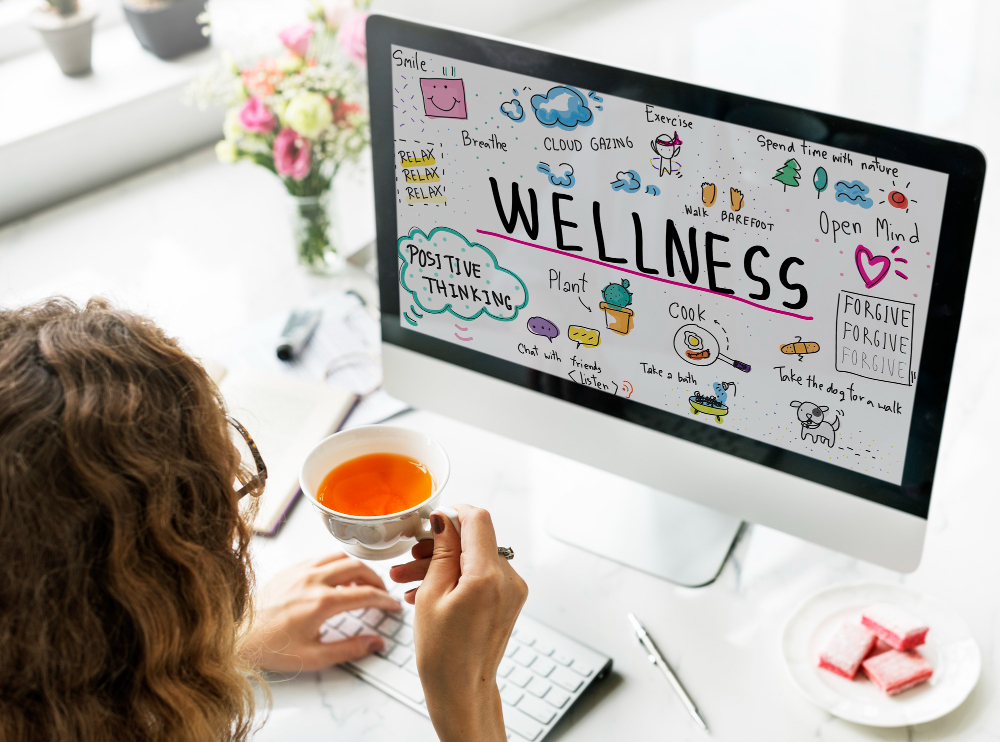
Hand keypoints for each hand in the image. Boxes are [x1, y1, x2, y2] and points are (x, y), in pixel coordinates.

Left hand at [243, 553, 401, 671]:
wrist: (238, 636)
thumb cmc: (271, 648)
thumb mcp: (314, 657)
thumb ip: (350, 649)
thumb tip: (375, 643)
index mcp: (321, 602)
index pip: (366, 594)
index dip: (385, 600)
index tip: (393, 606)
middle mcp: (313, 580)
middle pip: (357, 567)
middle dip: (375, 579)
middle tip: (381, 592)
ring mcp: (300, 571)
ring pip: (340, 557)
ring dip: (357, 568)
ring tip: (361, 583)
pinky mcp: (291, 569)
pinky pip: (321, 558)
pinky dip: (337, 564)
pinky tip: (336, 579)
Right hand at [389, 506, 527, 741]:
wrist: (461, 691)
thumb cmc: (443, 653)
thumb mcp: (432, 594)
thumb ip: (442, 551)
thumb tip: (445, 519)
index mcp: (488, 576)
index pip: (478, 520)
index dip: (453, 513)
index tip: (431, 520)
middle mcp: (508, 579)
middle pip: (474, 540)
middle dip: (439, 544)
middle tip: (410, 556)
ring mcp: (511, 590)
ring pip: (474, 558)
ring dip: (443, 563)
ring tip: (407, 579)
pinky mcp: (508, 600)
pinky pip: (481, 576)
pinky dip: (456, 577)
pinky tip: (426, 591)